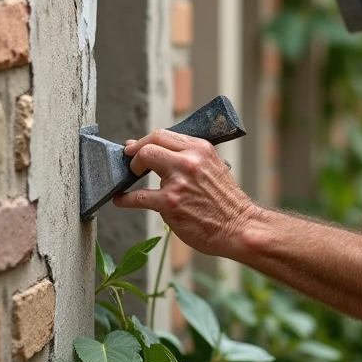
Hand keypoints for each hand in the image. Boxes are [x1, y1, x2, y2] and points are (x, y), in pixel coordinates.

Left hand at [111, 128, 258, 257]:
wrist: (240, 227)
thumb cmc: (227, 202)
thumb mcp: (213, 167)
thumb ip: (190, 158)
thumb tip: (159, 151)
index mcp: (201, 149)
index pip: (163, 134)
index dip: (145, 141)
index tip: (136, 148)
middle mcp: (190, 160)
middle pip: (150, 142)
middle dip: (136, 153)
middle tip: (133, 164)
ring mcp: (179, 180)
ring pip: (143, 160)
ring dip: (132, 170)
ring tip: (130, 179)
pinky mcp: (170, 202)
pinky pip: (139, 196)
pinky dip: (125, 199)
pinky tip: (121, 200)